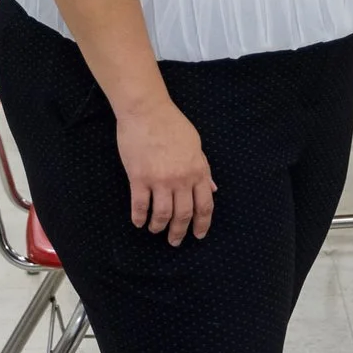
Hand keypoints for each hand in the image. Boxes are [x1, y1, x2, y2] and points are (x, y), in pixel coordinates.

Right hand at [116, 95, 214, 244]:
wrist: (146, 110)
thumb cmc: (171, 124)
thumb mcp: (195, 145)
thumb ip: (204, 168)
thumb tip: (213, 188)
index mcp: (198, 170)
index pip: (204, 205)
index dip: (202, 224)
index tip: (199, 235)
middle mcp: (181, 179)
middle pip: (183, 215)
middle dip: (179, 232)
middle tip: (175, 241)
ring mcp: (159, 180)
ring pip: (162, 215)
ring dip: (159, 227)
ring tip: (155, 230)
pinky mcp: (139, 178)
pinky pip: (140, 205)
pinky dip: (140, 218)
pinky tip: (139, 222)